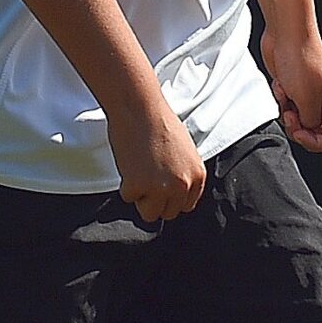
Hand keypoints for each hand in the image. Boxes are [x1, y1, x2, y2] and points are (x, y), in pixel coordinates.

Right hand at [112, 103, 205, 222]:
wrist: (140, 109)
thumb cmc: (159, 122)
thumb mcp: (184, 151)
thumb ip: (183, 173)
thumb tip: (173, 192)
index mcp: (197, 175)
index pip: (185, 205)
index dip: (170, 197)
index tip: (160, 187)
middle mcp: (182, 185)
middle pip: (168, 212)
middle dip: (155, 199)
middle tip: (146, 176)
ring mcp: (161, 188)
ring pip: (149, 213)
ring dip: (141, 196)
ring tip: (138, 172)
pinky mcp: (139, 186)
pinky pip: (129, 198)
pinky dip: (125, 185)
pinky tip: (130, 165)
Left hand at [262, 30, 321, 151]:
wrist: (286, 35)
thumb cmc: (300, 59)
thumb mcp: (305, 99)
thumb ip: (309, 122)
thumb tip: (307, 130)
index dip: (313, 141)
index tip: (298, 130)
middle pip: (314, 132)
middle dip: (296, 126)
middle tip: (289, 112)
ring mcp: (309, 95)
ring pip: (298, 120)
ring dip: (286, 111)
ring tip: (286, 92)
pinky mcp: (294, 89)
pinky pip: (286, 107)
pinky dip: (280, 99)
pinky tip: (281, 85)